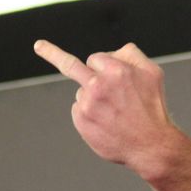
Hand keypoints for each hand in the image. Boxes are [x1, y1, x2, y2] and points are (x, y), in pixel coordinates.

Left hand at [33, 40, 178, 175]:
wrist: (150, 145)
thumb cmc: (153, 108)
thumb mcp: (152, 73)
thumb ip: (131, 54)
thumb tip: (110, 52)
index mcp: (116, 70)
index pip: (96, 58)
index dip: (104, 66)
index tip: (91, 62)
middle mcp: (98, 85)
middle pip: (70, 65)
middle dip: (52, 53)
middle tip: (38, 45)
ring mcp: (87, 104)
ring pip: (82, 92)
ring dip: (94, 98)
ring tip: (115, 114)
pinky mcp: (81, 121)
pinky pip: (78, 109)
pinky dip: (89, 114)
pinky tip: (106, 123)